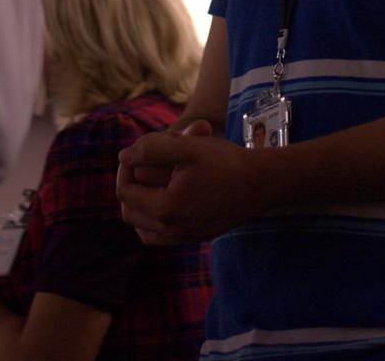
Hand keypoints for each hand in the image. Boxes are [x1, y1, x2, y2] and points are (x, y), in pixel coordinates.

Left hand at [117, 124, 266, 243]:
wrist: (261, 183)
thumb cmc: (225, 161)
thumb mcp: (187, 147)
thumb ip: (151, 149)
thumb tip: (123, 157)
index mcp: (166, 209)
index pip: (125, 192)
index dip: (126, 168)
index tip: (137, 150)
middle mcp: (171, 231)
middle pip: (129, 211)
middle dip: (132, 183)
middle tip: (144, 161)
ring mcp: (183, 238)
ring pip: (142, 227)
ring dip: (139, 203)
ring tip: (150, 179)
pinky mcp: (194, 238)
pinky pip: (159, 236)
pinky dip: (152, 218)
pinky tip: (163, 196)